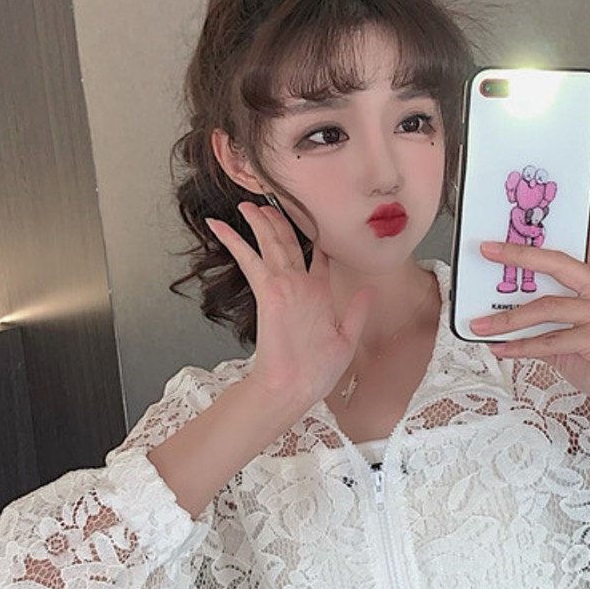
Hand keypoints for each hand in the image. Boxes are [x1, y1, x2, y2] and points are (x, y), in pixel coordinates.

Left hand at [207, 203, 373, 412]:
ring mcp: (284, 285)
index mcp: (323, 293)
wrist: (287, 385)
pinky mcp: (267, 291)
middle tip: (273, 203)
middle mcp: (303, 284)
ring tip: (251, 206)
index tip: (311, 222)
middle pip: (291, 242)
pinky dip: (234, 241)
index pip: (321, 256)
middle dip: (281, 220)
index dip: (317, 236)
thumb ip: (357, 312)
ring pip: (271, 243)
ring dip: (260, 222)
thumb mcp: (346, 341)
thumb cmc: (313, 371)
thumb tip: (369, 291)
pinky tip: (220, 226)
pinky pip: (248, 258)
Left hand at [470, 155, 589, 425]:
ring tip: (479, 325)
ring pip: (548, 307)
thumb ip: (548, 320)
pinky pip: (550, 341)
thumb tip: (505, 318)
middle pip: (559, 261)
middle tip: (486, 249)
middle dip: (519, 253)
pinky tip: (500, 351)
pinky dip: (520, 348)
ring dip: (507, 319)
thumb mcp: (575, 334)